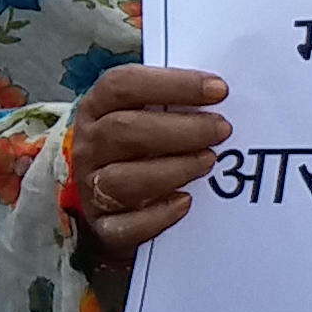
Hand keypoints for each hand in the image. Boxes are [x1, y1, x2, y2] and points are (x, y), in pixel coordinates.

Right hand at [64, 63, 228, 249]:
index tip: (218, 89)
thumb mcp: (141, 115)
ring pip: (124, 178)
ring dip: (174, 168)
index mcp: (96, 108)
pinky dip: (160, 214)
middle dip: (181, 129)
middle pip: (123, 129)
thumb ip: (171, 102)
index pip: (123, 85)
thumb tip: (219, 93)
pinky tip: (184, 201)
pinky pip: (127, 225)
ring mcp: (92, 187)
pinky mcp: (104, 226)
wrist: (108, 201)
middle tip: (221, 129)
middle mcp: (89, 145)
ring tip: (207, 161)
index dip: (172, 85)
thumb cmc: (136, 148)